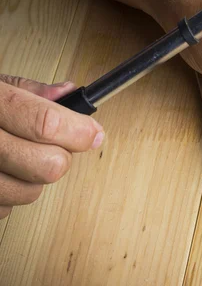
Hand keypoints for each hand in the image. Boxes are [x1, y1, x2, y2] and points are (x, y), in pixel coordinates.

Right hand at [0, 75, 103, 218]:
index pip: (45, 122)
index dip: (79, 131)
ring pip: (27, 193)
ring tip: (17, 157)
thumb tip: (70, 94)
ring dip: (33, 178)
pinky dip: (7, 195)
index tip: (93, 134)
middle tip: (54, 146)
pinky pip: (3, 210)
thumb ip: (28, 91)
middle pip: (46, 166)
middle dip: (59, 157)